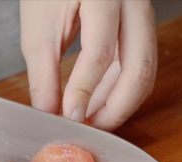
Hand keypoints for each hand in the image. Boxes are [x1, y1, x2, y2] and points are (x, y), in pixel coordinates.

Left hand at [20, 0, 156, 130]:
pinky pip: (138, 62)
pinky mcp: (138, 24)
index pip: (100, 51)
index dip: (84, 90)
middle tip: (89, 128)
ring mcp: (141, 12)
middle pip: (139, 67)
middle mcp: (133, 2)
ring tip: (89, 120)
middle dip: (115, 107)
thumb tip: (50, 114)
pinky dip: (118, 87)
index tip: (69, 117)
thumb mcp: (38, 27)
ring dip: (118, 102)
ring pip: (143, 69)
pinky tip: (97, 103)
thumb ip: (43, 74)